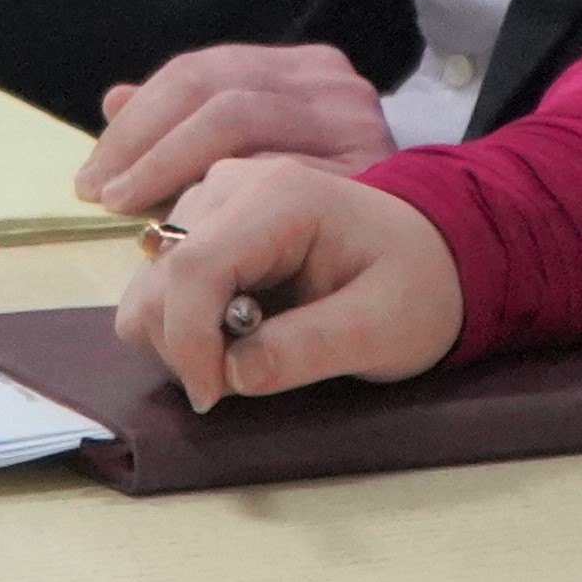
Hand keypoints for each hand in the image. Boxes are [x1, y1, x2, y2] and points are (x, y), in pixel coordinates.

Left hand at [76, 43, 396, 212]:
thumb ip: (194, 119)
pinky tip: (196, 242)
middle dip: (148, 147)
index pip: (198, 74)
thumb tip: (113, 98)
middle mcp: (331, 88)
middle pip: (218, 98)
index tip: (94, 177)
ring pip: (242, 128)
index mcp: (300, 69)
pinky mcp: (371, 174)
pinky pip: (278, 182)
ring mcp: (355, 127)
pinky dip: (227, 207)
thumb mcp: (264, 148)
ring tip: (137, 222)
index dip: (138, 123)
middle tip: (106, 197)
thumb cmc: (334, 200)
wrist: (441, 243)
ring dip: (174, 172)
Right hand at [114, 157, 462, 408]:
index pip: (194, 268)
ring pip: (150, 284)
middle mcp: (230, 185)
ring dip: (182, 337)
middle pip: (159, 278)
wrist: (431, 256)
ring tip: (249, 350)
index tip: (214, 396)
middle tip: (242, 379)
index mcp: (280, 197)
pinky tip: (235, 331)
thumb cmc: (417, 288)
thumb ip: (309, 349)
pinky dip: (183, 324)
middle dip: (185, 345)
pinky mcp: (200, 225)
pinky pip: (160, 285)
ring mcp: (209, 201)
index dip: (188, 340)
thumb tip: (232, 376)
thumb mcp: (385, 328)